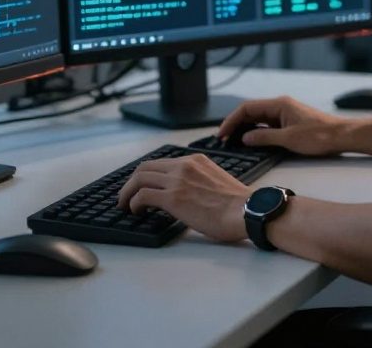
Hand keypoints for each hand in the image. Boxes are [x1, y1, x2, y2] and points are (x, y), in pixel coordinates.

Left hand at [117, 154, 250, 242]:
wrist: (247, 211)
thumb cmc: (238, 205)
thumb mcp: (217, 181)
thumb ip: (200, 180)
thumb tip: (189, 195)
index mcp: (196, 160)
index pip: (162, 163)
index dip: (147, 175)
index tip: (142, 186)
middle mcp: (184, 165)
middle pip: (145, 167)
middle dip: (132, 182)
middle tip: (127, 195)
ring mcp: (177, 180)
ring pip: (139, 178)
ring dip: (127, 192)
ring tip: (124, 205)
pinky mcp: (173, 197)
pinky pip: (143, 195)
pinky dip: (134, 203)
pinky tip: (136, 211)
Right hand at [217, 97, 351, 155]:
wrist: (342, 136)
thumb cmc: (320, 136)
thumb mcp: (288, 139)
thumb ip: (264, 138)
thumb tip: (246, 138)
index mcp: (279, 104)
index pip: (247, 108)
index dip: (231, 121)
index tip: (222, 133)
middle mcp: (281, 106)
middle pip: (251, 112)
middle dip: (235, 124)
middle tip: (224, 139)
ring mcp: (286, 113)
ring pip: (259, 118)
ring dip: (245, 128)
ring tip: (234, 141)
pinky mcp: (290, 122)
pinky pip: (268, 124)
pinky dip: (257, 132)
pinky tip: (252, 141)